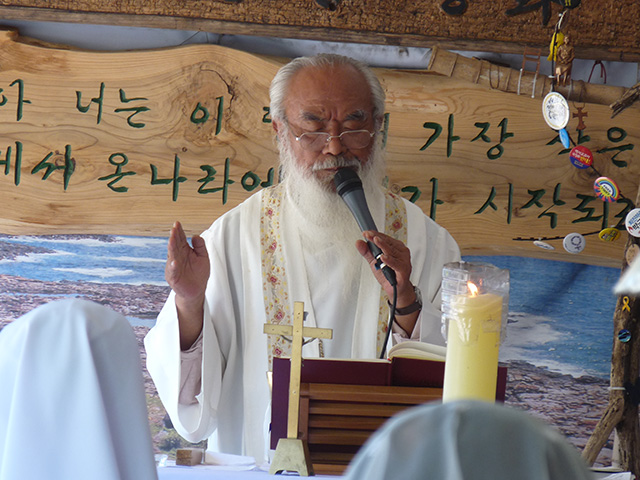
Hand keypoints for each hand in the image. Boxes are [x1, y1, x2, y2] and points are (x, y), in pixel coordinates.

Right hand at [165, 221, 209, 348]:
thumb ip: (200, 246)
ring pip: (172, 256)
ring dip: (171, 248)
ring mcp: (174, 267)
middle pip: (175, 245)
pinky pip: (173, 271)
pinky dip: (173, 267)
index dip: (179, 231)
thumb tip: (195, 235)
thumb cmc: (199, 273)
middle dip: (174, 236)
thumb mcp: (203, 257)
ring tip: (171, 239)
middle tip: (174, 228)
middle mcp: (177, 257)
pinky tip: (174, 262)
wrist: (196, 290)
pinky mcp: (174, 277)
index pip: (180, 239)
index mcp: (184, 251)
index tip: (177, 223)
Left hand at [356, 231, 419, 335]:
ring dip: (383, 246)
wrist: (396, 290)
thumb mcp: (374, 262)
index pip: (384, 238)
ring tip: (375, 241)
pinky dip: (389, 260)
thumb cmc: (388, 275)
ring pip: (392, 251)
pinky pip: (396, 264)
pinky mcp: (404, 269)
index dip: (374, 234)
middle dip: (377, 238)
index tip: (365, 232)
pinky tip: (383, 257)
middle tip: (368, 235)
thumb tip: (359, 242)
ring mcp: (403, 260)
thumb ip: (367, 252)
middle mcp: (401, 252)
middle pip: (387, 243)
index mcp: (395, 247)